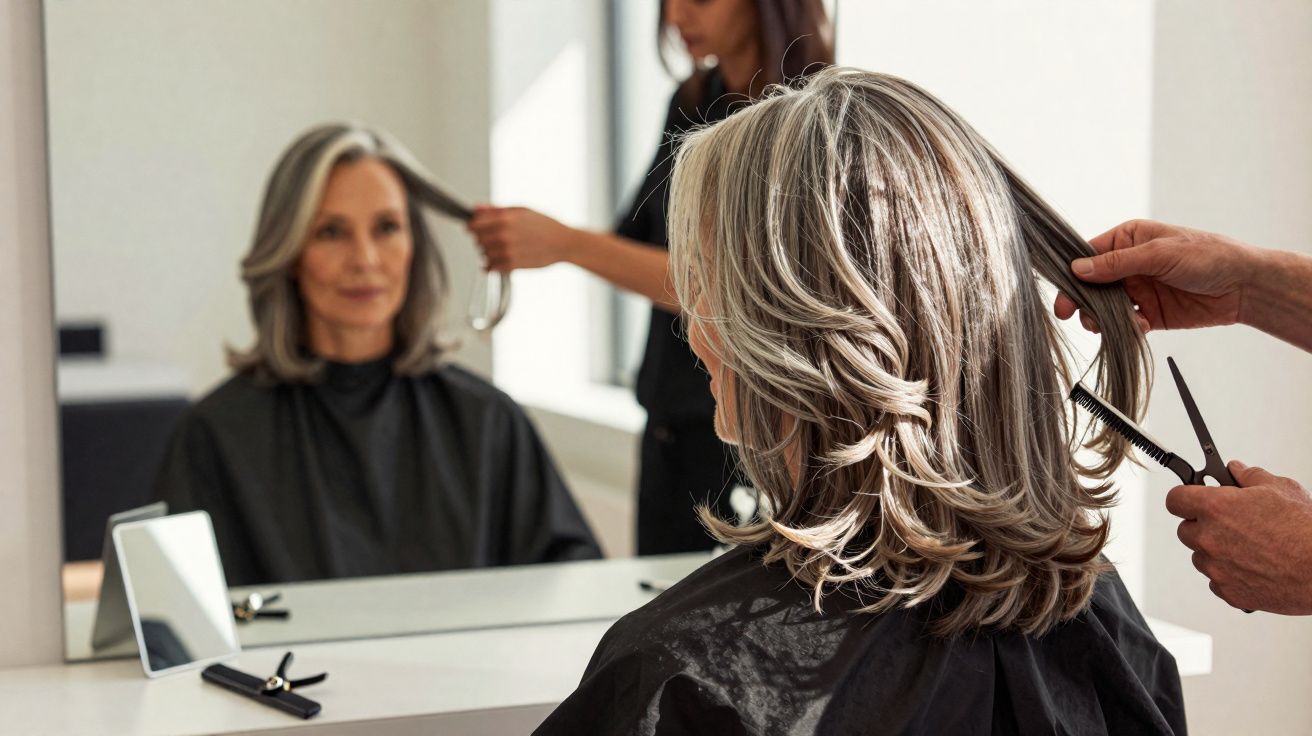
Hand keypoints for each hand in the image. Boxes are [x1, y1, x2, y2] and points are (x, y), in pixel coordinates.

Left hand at [466, 205, 573, 271]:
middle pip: (477, 239)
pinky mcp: (512, 265)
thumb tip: (476, 208)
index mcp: (504, 218)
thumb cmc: (544, 224)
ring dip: (487, 252)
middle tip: (492, 238)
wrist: (563, 243)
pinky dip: (491, 265)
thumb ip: (496, 210)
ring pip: (483, 254)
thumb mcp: (521, 210)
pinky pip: (490, 267)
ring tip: (501, 248)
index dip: (472, 226)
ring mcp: (507, 251)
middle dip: (481, 239)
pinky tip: (500, 259)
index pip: (474, 225)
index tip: (476, 228)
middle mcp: (504, 235)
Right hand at [1053, 219, 1254, 333]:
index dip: (1073, 274)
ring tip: (1108, 325)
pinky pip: (1126, 323)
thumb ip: (1118, 263)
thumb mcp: (1160, 253)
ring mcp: (1138, 289)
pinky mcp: (1149, 313)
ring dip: (1103, 318)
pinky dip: (1126, 328)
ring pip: (1104, 307)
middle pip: (1091, 285)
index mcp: (1128, 239)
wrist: (1244, 286)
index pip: (1088, 255)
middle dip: (1083, 301)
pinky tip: (1141, 326)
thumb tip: (1078, 269)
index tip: (1063, 294)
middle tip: (1075, 316)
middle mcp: (1128, 264)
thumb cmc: (1208, 255)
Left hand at [1166, 461, 1311, 613]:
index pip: (1175, 499)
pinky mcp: (1228, 591)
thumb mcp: (1280, 488)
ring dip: (1214, 551)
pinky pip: (1216, 580)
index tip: (1191, 498)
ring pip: (1200, 556)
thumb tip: (1235, 469)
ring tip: (1247, 547)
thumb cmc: (1305, 530)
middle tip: (1228, 523)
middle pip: (1185, 529)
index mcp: (1215, 508)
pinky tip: (1252, 566)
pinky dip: (1228, 574)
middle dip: (1202, 525)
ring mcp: (1216, 568)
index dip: (1184, 497)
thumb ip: (1249, 476)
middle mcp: (1209, 538)